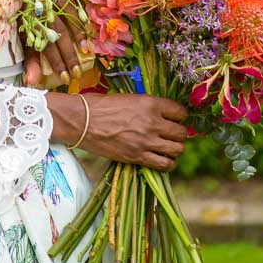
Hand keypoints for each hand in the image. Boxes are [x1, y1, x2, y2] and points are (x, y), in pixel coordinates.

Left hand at [24, 14, 87, 88]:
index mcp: (26, 24)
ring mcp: (49, 0)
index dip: (55, 62)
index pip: (43, 45)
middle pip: (56, 34)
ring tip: (85, 55)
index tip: (65, 78)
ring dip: (77, 38)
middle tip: (77, 73)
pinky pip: (72, 8)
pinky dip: (80, 22)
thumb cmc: (23, 23)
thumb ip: (30, 61)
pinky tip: (86, 34)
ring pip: (66, 20)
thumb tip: (31, 82)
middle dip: (68, 55)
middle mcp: (38, 11)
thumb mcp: (23, 42)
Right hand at [63, 93, 188, 171]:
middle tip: (170, 134)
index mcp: (150, 103)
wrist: (81, 121)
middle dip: (178, 134)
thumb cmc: (100, 105)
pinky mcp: (137, 156)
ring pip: (177, 150)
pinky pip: (164, 164)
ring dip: (174, 149)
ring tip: (167, 147)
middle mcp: (152, 122)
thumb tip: (162, 114)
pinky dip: (167, 163)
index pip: (180, 112)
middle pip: (181, 133)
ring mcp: (146, 141)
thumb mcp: (128, 98)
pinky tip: (162, 159)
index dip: (179, 116)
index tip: (174, 119)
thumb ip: (147, 106)